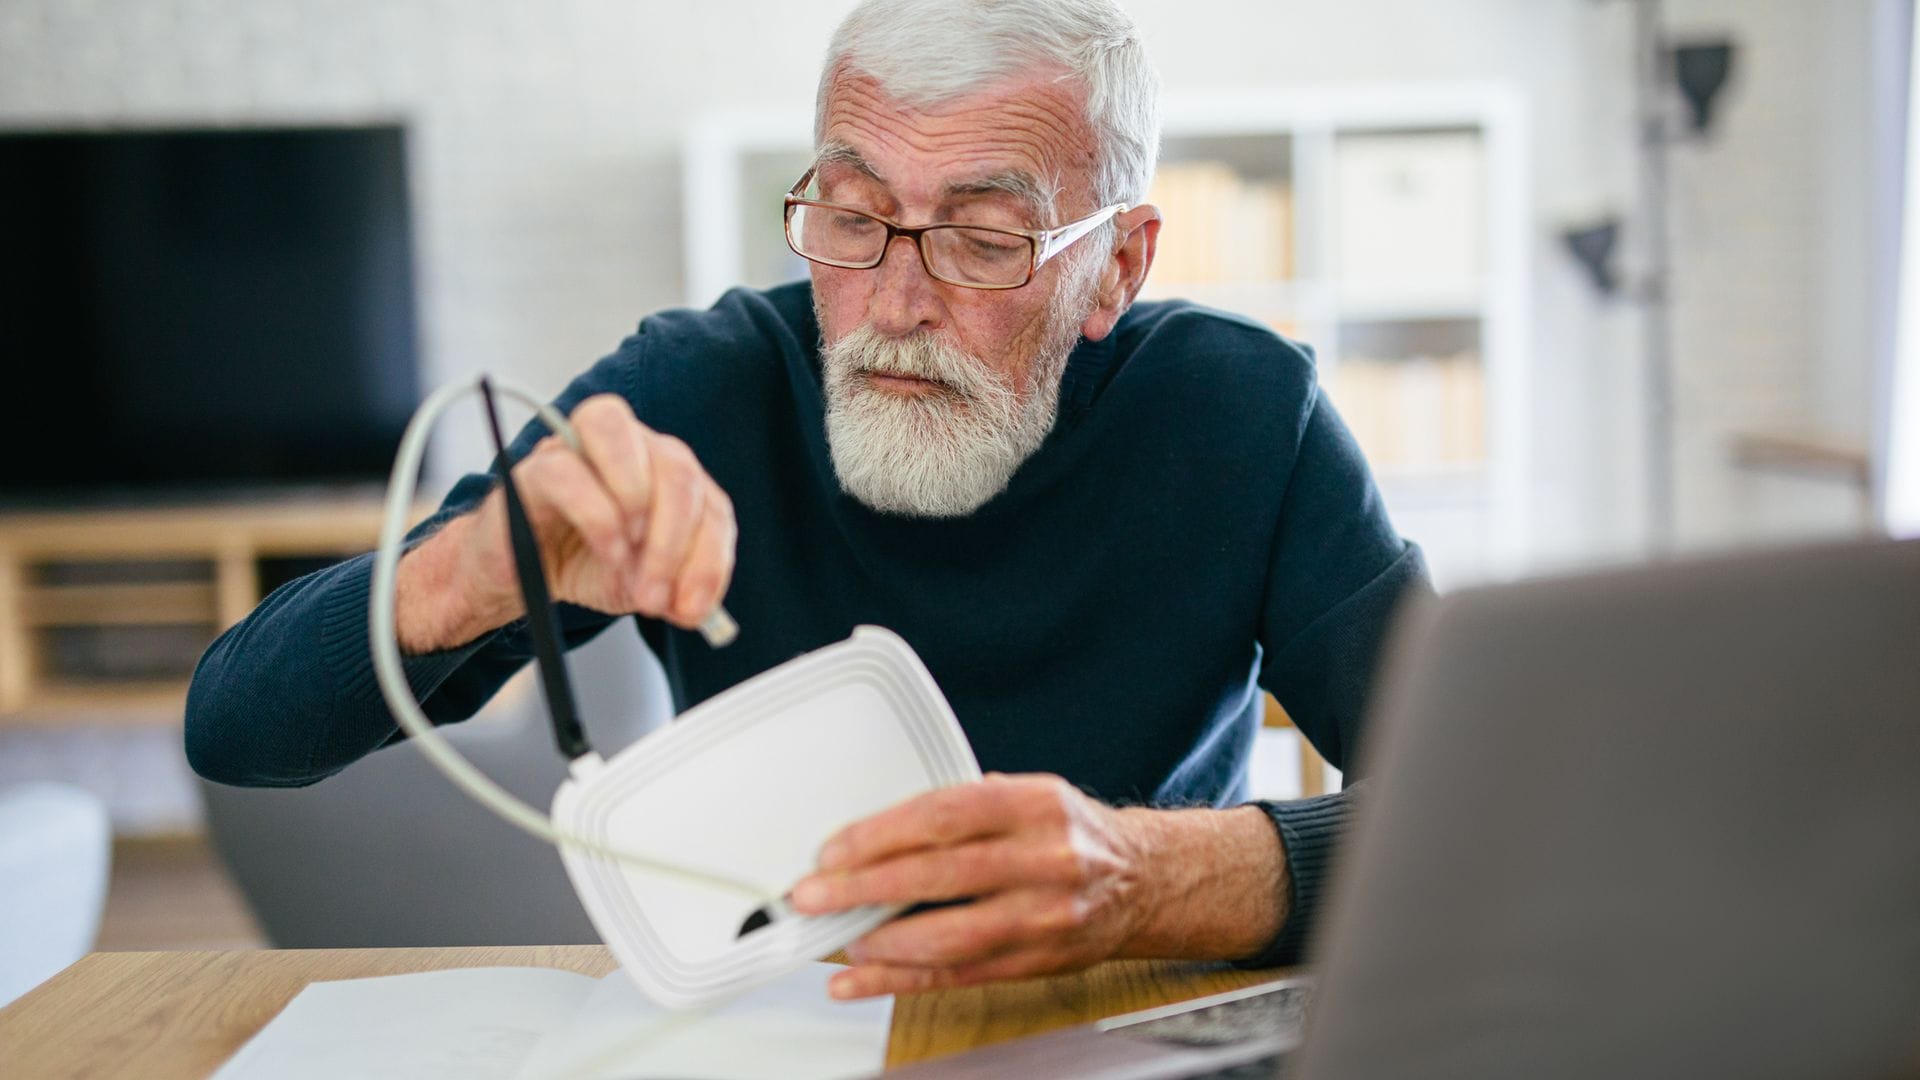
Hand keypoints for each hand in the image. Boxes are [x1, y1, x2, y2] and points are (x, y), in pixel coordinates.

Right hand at [396, 394, 735, 651]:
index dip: (711, 558)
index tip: (695, 610)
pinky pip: (569, 472)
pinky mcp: (534, 468)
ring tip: (629, 561)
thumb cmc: (584, 565)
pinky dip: (597, 516)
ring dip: (639, 505)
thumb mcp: (642, 585)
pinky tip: (605, 553)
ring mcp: (579, 448)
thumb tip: (697, 607)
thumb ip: (676, 589)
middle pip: (676, 467)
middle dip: (675, 543)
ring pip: (623, 437)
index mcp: (667, 473)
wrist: (516, 576)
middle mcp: (631, 446)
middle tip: (656, 598)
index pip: (709, 502)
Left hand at [789, 773, 1156, 999]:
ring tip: (837, 937)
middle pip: (941, 875)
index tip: (835, 849)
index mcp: (1035, 805)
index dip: (881, 833)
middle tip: (816, 895)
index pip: (944, 815)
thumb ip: (965, 807)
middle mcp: (1044, 860)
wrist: (1143, 881)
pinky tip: (859, 980)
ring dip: (882, 941)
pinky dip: (899, 981)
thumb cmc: (1071, 834)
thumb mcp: (1029, 795)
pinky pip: (957, 976)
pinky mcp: (1035, 961)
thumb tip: (878, 830)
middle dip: (866, 887)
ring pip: (950, 935)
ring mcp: (1043, 916)